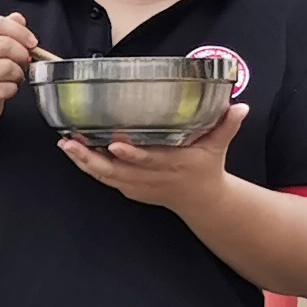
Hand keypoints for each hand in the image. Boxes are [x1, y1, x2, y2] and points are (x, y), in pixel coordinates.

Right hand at [0, 12, 42, 134]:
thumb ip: (6, 30)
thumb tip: (19, 18)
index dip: (20, 31)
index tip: (32, 42)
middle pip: (4, 44)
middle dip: (22, 54)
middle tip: (24, 62)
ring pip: (7, 67)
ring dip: (19, 74)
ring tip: (15, 76)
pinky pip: (5, 88)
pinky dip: (13, 89)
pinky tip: (7, 88)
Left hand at [58, 105, 241, 213]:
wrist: (202, 201)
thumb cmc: (208, 168)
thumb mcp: (219, 147)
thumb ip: (227, 126)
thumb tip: (241, 106)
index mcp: (171, 165)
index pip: (148, 160)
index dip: (131, 155)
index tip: (115, 143)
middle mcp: (150, 178)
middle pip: (116, 171)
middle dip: (91, 158)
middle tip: (71, 142)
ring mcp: (137, 186)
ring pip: (105, 176)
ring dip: (83, 162)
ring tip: (65, 144)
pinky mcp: (129, 189)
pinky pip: (104, 179)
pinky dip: (88, 168)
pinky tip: (73, 153)